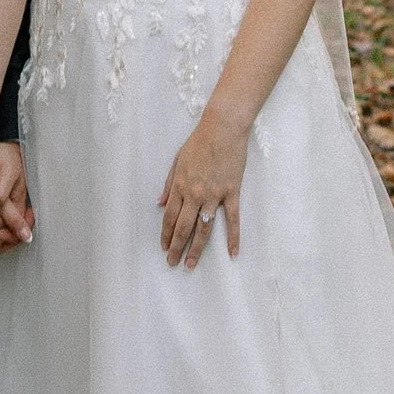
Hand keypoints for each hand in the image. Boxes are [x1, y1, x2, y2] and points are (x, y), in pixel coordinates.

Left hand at [159, 115, 247, 268]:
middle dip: (176, 247)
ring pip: (204, 228)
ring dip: (197, 248)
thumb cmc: (199, 142)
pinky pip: (232, 220)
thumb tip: (160, 203)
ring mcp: (214, 195)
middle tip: (173, 263)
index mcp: (180, 186)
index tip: (163, 247)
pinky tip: (232, 253)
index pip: (170, 217)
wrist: (223, 129)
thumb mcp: (177, 160)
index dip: (165, 234)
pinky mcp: (231, 193)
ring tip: (191, 264)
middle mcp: (195, 194)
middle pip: (184, 227)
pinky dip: (233, 238)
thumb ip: (169, 184)